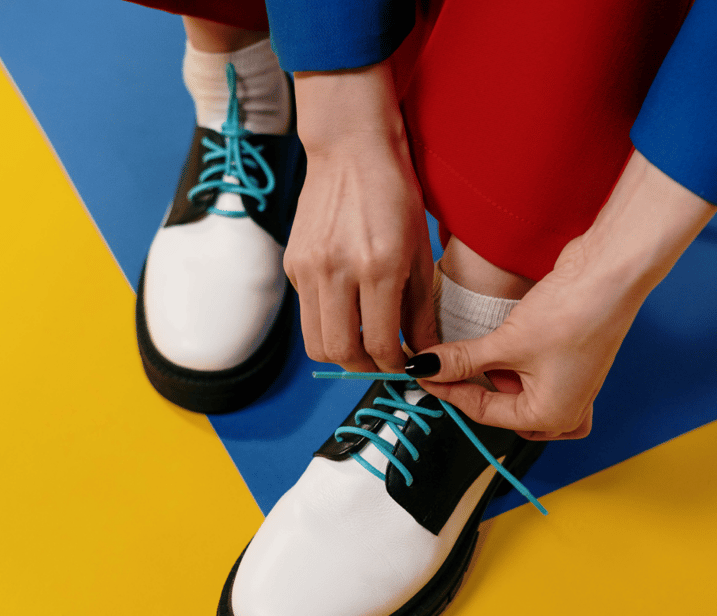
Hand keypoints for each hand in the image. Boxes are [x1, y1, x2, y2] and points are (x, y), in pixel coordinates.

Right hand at [285, 66, 436, 372]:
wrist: (350, 146)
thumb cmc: (394, 193)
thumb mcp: (419, 250)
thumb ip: (420, 310)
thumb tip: (423, 353)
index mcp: (378, 267)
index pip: (381, 343)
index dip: (394, 365)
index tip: (404, 364)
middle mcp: (337, 271)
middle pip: (341, 353)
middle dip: (365, 368)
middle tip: (382, 361)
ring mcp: (308, 269)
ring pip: (317, 342)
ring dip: (341, 353)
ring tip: (364, 343)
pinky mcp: (293, 265)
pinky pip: (308, 314)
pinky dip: (328, 323)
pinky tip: (347, 307)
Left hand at [413, 152, 716, 437]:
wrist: (611, 273)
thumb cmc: (573, 313)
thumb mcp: (506, 343)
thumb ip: (462, 361)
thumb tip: (426, 369)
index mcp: (552, 416)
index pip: (483, 411)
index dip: (448, 390)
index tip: (422, 374)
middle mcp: (566, 410)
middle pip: (502, 408)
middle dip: (473, 386)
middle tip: (443, 365)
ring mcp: (572, 387)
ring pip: (517, 393)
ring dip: (494, 375)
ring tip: (477, 350)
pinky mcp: (571, 364)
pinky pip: (533, 377)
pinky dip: (513, 367)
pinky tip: (504, 347)